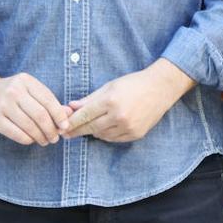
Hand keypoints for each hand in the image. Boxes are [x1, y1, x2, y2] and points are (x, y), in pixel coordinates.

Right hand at [0, 71, 71, 146]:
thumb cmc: (11, 92)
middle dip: (51, 129)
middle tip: (55, 138)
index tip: (65, 126)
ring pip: (29, 126)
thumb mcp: (29, 90)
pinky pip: (16, 134)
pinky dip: (28, 139)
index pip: (49, 100)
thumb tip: (69, 113)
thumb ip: (48, 100)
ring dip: (40, 137)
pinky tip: (32, 140)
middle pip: (40, 114)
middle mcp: (15, 91)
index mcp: (26, 81)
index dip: (59, 115)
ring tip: (45, 141)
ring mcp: (3, 105)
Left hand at [63, 59, 195, 142]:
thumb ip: (89, 99)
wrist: (161, 88)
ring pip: (101, 135)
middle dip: (77, 131)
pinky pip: (114, 139)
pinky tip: (107, 127)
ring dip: (94, 131)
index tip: (61, 128)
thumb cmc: (133, 83)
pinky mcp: (136, 134)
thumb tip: (70, 107)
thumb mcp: (110, 86)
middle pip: (90, 128)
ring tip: (92, 124)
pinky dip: (107, 134)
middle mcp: (119, 115)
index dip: (71, 123)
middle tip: (66, 134)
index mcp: (110, 100)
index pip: (84, 116)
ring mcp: (128, 126)